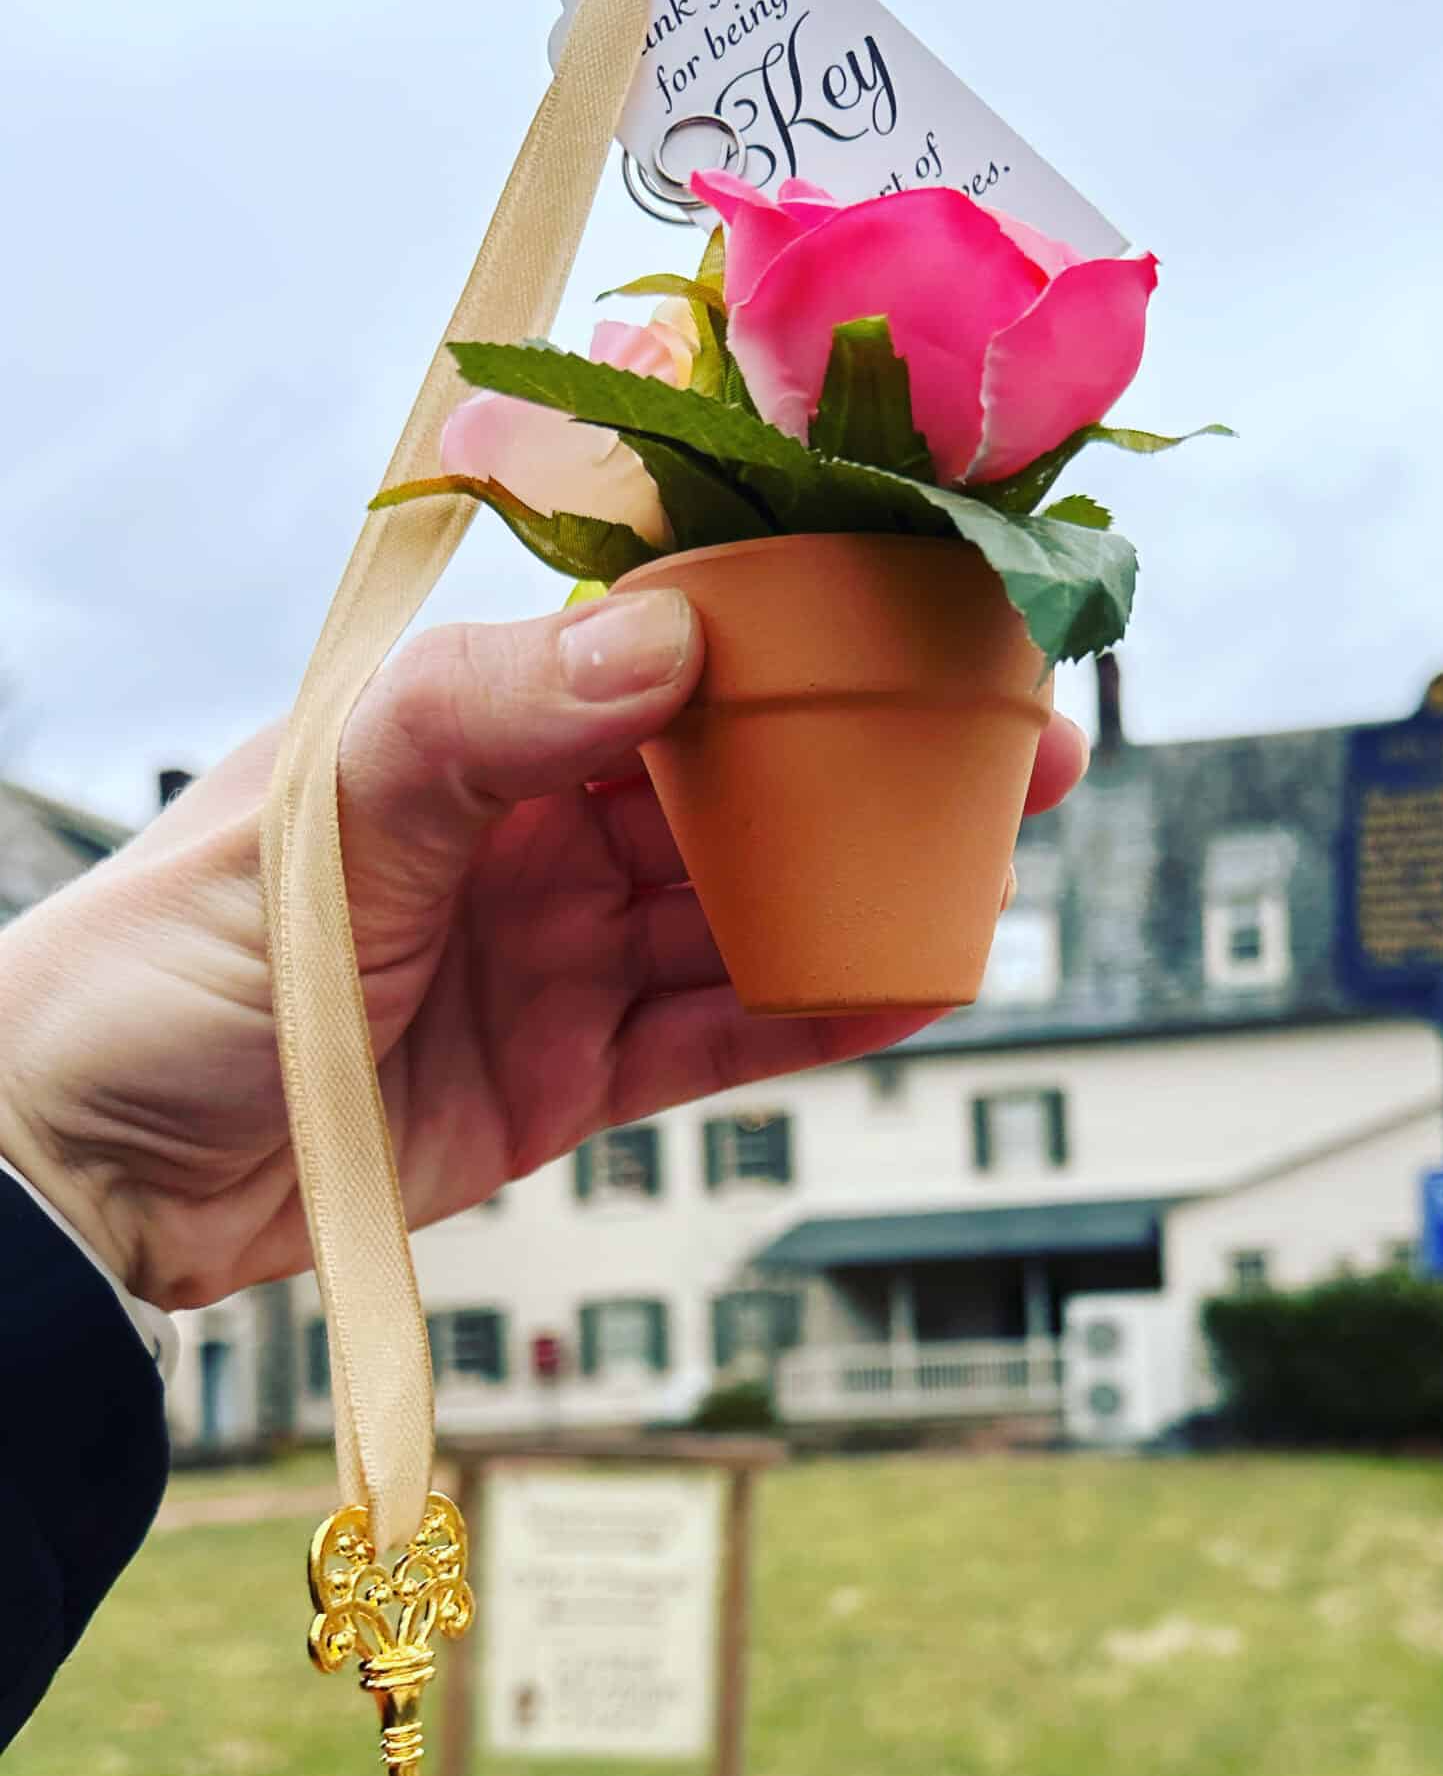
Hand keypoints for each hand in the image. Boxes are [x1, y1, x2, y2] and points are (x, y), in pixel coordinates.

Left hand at [0, 553, 1088, 1309]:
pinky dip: (817, 1015)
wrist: (84, 1174)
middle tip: (1017, 741)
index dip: (800, 617)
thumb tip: (671, 641)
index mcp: (467, 721)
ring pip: (752, 905)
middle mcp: (529, 824)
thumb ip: (489, 716)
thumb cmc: (160, 960)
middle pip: (741, 776)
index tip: (920, 600)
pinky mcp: (570, 1076)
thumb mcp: (321, 808)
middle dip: (876, 757)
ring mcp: (559, 951)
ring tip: (994, 857)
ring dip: (870, 886)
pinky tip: (915, 983)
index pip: (665, 640)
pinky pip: (721, 1037)